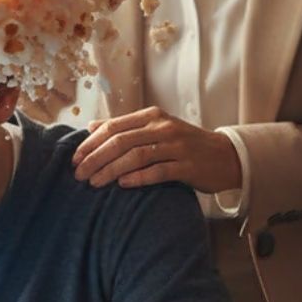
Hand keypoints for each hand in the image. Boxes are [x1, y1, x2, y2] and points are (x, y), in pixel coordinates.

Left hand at [71, 107, 241, 193]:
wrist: (226, 156)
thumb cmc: (185, 145)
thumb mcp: (157, 129)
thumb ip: (126, 127)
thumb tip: (91, 127)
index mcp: (153, 116)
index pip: (114, 126)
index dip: (91, 143)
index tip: (75, 158)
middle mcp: (164, 128)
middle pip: (121, 141)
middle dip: (95, 158)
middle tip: (79, 174)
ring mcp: (177, 146)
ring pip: (136, 156)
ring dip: (111, 170)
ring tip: (94, 183)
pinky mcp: (187, 166)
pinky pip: (158, 171)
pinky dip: (138, 178)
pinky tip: (122, 185)